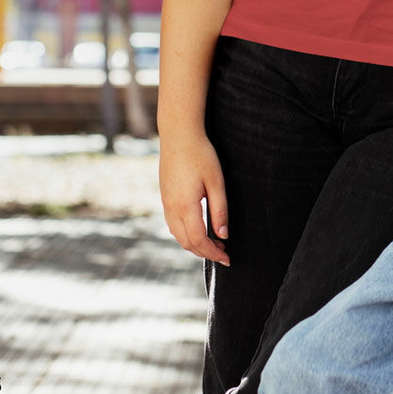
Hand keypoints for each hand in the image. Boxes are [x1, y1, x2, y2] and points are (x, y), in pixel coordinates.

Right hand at [159, 133, 231, 265]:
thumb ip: (220, 210)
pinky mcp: (164, 197)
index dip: (214, 253)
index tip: (227, 258)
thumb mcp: (216, 182)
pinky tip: (198, 230)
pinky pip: (173, 225)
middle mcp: (171, 209)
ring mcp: (165, 203)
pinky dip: (185, 234)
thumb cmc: (200, 155)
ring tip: (213, 244)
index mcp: (185, 206)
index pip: (199, 240)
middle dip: (205, 252)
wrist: (178, 135)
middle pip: (186, 243)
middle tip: (223, 253)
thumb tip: (223, 235)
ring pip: (178, 235)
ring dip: (194, 245)